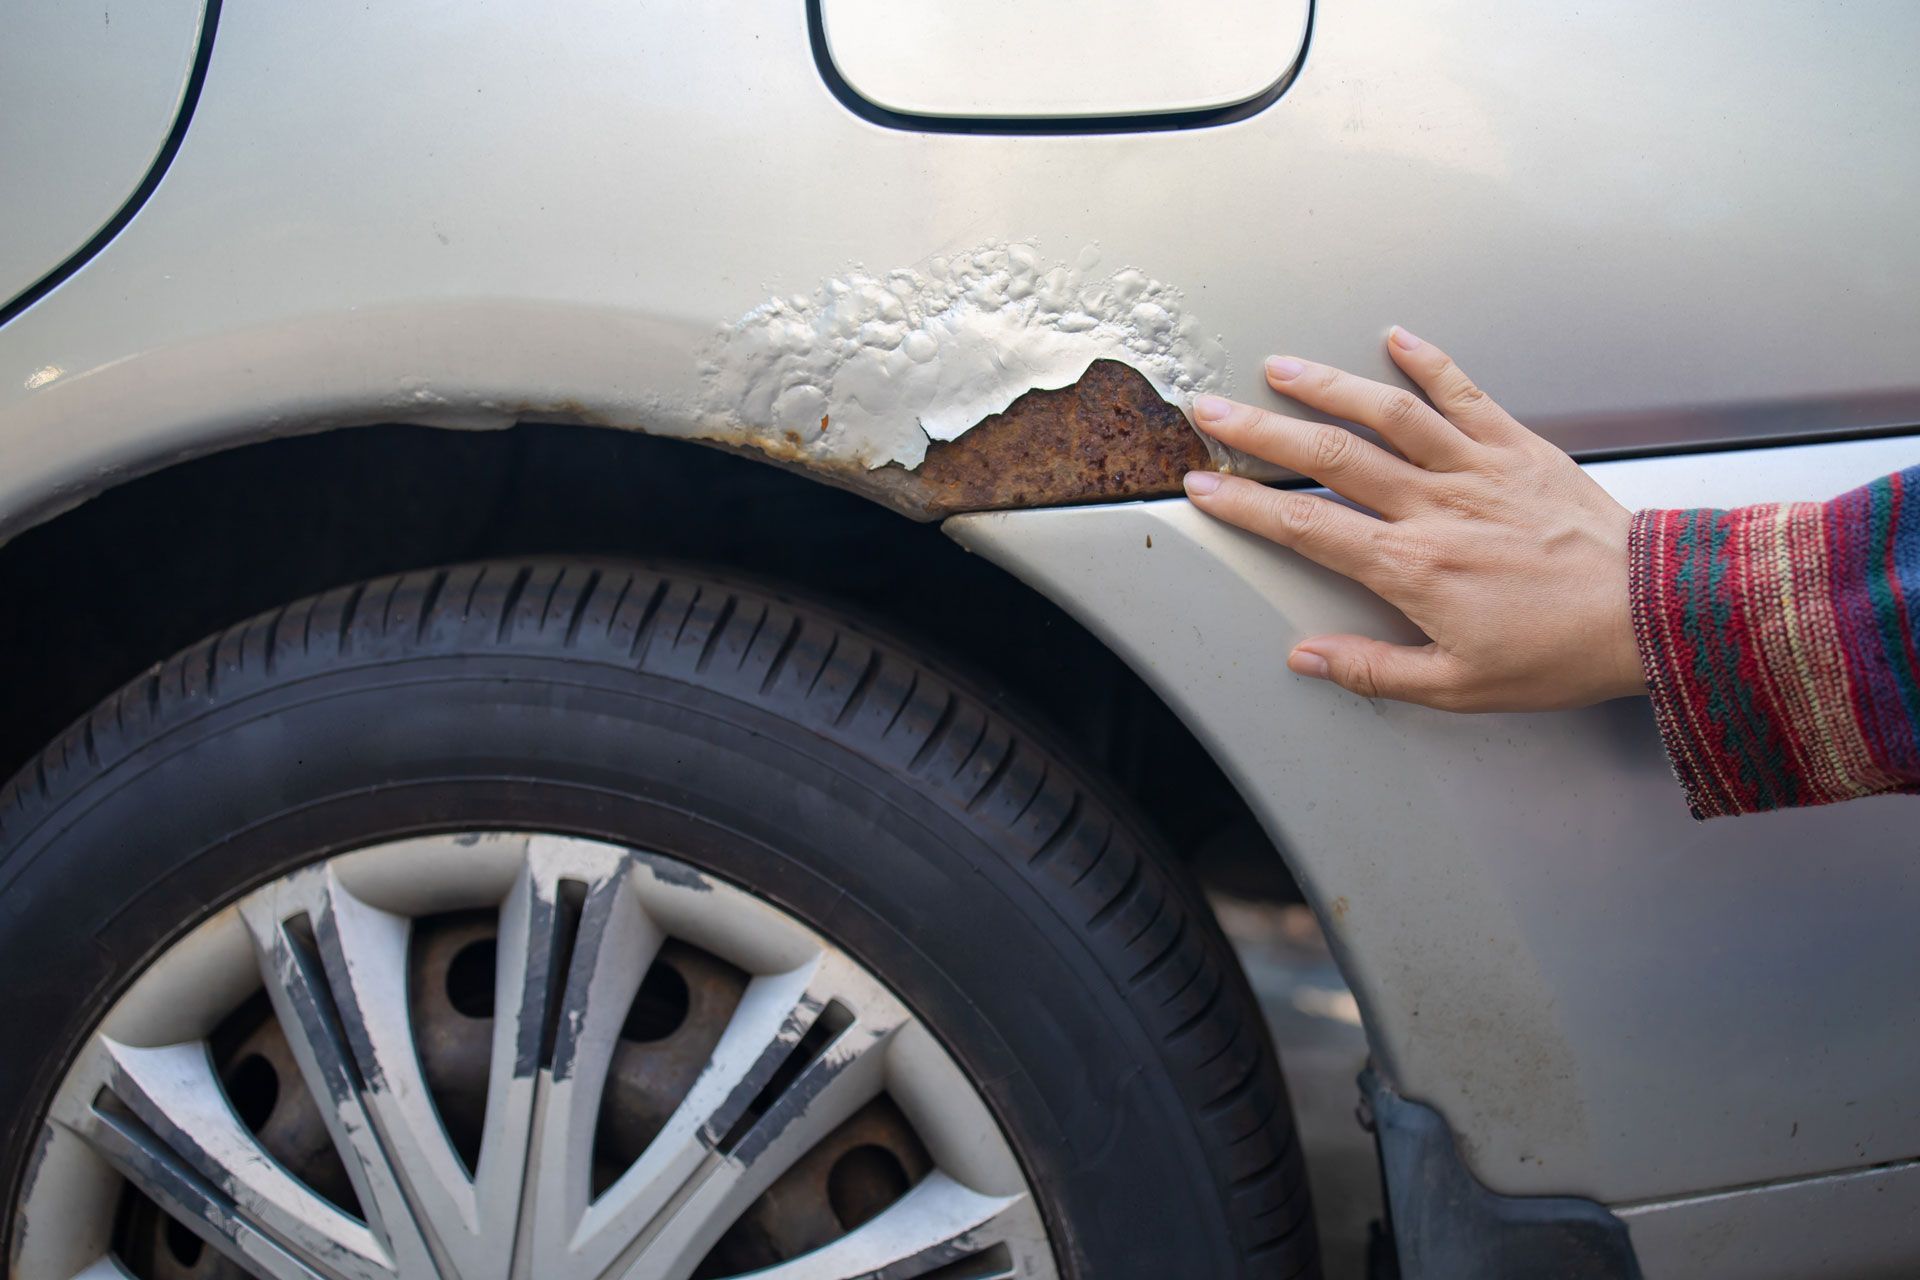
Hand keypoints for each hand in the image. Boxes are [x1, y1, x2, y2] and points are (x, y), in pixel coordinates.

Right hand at [1181, 327, 1645, 711]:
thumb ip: (1372, 669)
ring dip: (1326, 386)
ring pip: (1387, 413)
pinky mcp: (1519, 447)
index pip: (1305, 526)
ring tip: (1279, 367)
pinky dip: (1429, 361)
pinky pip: (1465, 393)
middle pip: (1329, 457)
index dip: (1244, 505)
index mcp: (1411, 568)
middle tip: (1212, 410)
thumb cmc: (1560, 653)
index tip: (1204, 487)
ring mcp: (1477, 469)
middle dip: (1259, 431)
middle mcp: (1436, 507)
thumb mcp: (1457, 686)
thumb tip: (1307, 657)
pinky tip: (1396, 339)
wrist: (1653, 615)